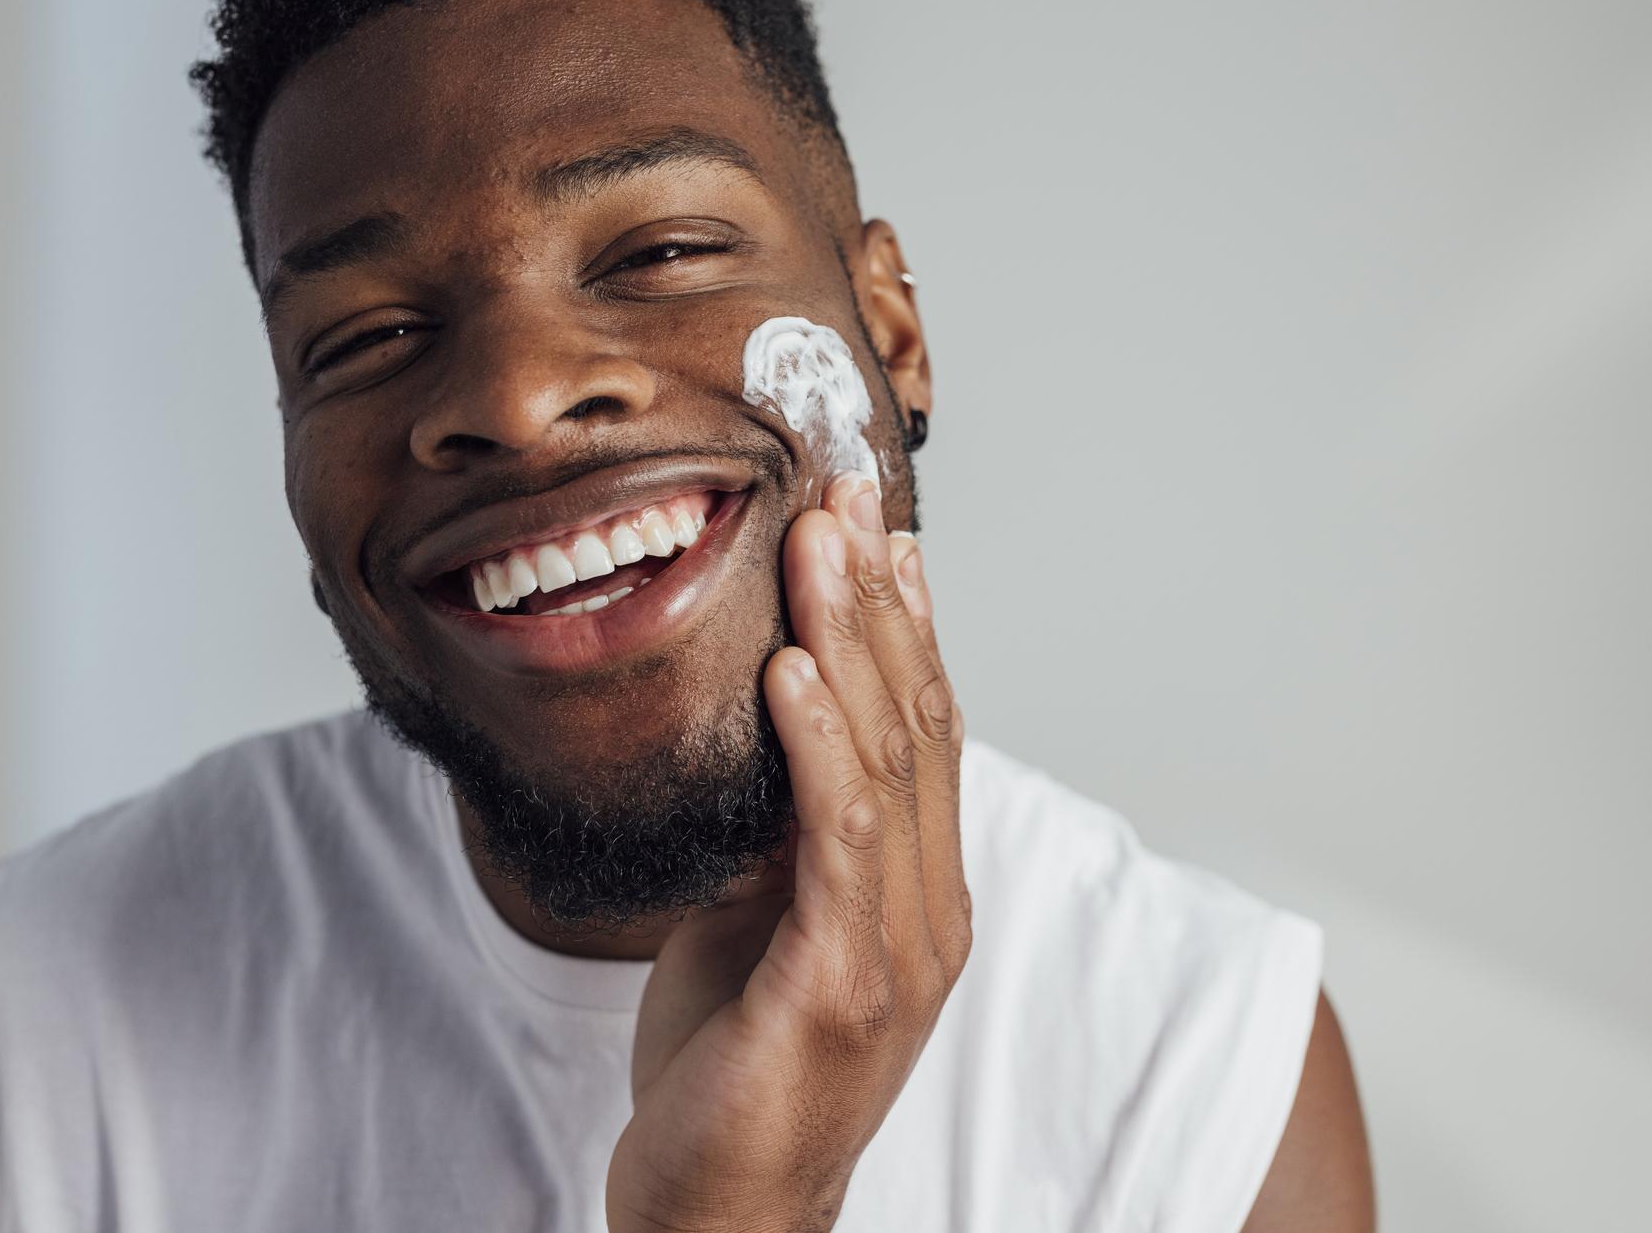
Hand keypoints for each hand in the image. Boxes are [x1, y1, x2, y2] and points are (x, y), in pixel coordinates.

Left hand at [605, 471, 970, 1232]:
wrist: (722, 1211)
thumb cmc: (738, 1064)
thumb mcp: (762, 917)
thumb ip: (788, 828)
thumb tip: (768, 722)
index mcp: (917, 886)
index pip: (922, 724)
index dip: (902, 618)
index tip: (871, 522)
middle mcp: (929, 905)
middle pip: (917, 718)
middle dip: (877, 596)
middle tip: (845, 489)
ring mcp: (897, 947)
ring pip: (885, 760)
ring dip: (851, 639)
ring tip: (818, 543)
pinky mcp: (842, 984)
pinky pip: (834, 841)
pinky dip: (816, 744)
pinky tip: (791, 668)